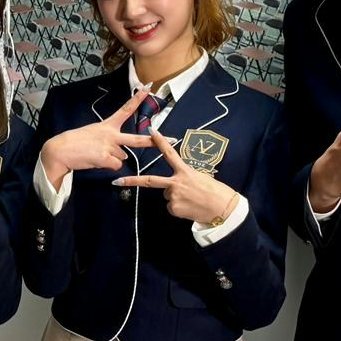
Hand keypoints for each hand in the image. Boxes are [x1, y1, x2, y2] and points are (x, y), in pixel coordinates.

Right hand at [38, 88, 156, 188]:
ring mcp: (109, 146)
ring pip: (121, 158)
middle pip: (136, 140)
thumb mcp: (93, 135)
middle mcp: (110, 134)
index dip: (137, 98)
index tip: (148, 87)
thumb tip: (121, 156)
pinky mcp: (105, 157)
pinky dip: (107, 167)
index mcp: (107, 125)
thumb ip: (110, 142)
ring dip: (111, 159)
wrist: (60, 151)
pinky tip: (95, 161)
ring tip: (95, 155)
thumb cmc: (76, 143)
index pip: (125, 109)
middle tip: (173, 139)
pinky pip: (115, 166)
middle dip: (153, 142)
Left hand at [113, 130, 238, 225]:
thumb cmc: (215, 192)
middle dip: (131, 181)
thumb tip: (174, 186)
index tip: (151, 132)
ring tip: (191, 199)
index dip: (160, 142)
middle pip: (149, 181)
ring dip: (176, 197)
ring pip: (167, 195)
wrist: (222, 208)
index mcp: (185, 171)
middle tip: (117, 181)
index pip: (170, 153)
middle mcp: (176, 182)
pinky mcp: (173, 208)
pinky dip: (179, 207)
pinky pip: (171, 207)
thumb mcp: (200, 177)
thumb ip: (184, 178)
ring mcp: (173, 196)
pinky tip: (190, 207)